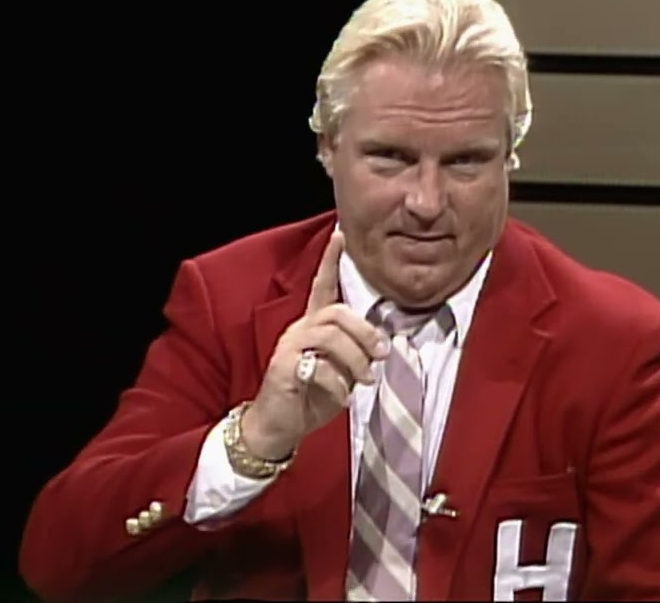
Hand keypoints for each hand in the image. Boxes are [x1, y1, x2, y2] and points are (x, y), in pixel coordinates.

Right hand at [240, 231, 390, 460]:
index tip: (340, 234)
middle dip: (365, 332)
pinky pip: (319, 367)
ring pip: (330, 335)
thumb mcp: (341, 372)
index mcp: (313, 326)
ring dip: (355, 359)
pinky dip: (338, 384)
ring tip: (365, 379)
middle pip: (337, 313)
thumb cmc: (312, 396)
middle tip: (382, 355)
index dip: (331, 260)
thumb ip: (355, 354)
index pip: (322, 286)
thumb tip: (381, 347)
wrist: (277, 425)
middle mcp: (299, 330)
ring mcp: (289, 347)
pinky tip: (343, 397)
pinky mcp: (284, 368)